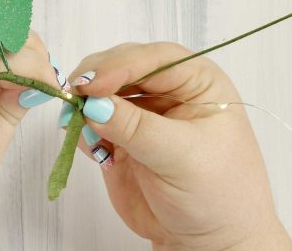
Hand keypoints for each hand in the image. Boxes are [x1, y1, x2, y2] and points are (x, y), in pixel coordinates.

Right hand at [64, 42, 291, 249]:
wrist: (206, 241)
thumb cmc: (216, 195)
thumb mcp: (181, 156)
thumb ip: (136, 128)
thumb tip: (93, 104)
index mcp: (197, 83)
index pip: (155, 59)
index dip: (121, 65)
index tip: (93, 84)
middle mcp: (167, 92)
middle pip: (123, 68)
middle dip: (97, 80)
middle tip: (75, 95)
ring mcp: (141, 115)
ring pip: (103, 93)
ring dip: (85, 103)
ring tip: (74, 120)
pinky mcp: (120, 138)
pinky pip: (92, 123)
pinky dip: (82, 127)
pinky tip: (87, 142)